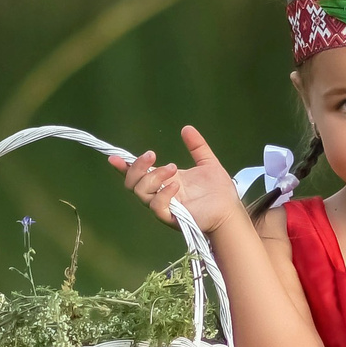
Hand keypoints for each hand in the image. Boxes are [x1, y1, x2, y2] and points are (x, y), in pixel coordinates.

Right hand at [108, 125, 244, 234]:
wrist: (231, 210)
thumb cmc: (219, 192)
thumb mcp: (207, 163)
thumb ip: (197, 146)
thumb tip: (186, 128)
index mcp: (164, 182)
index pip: (138, 175)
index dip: (124, 166)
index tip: (114, 157)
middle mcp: (160, 194)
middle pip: (132, 184)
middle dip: (137, 167)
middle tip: (153, 155)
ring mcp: (165, 207)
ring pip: (142, 193)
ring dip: (153, 177)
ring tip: (174, 168)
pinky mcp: (172, 218)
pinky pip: (157, 207)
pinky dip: (163, 194)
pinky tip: (176, 185)